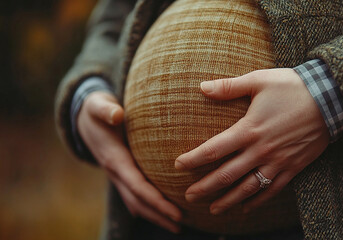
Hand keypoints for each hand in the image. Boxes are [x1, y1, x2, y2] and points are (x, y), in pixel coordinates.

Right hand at [77, 91, 181, 232]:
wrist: (82, 118)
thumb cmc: (96, 110)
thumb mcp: (98, 105)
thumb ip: (106, 109)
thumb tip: (117, 114)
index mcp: (115, 159)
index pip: (138, 186)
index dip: (157, 201)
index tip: (176, 213)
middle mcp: (115, 172)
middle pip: (138, 201)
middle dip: (159, 215)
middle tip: (182, 225)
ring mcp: (117, 176)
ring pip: (135, 202)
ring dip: (155, 215)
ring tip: (176, 225)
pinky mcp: (121, 174)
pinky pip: (134, 196)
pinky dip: (147, 207)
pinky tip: (160, 214)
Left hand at [175, 68, 328, 214]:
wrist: (331, 99)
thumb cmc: (292, 87)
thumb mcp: (258, 80)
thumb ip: (228, 87)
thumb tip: (201, 87)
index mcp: (248, 129)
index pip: (213, 150)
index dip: (193, 160)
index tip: (178, 166)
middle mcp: (260, 150)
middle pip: (226, 175)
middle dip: (205, 187)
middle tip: (189, 196)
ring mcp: (277, 162)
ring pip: (248, 188)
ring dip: (228, 200)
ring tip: (213, 209)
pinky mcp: (293, 167)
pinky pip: (272, 190)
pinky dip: (257, 201)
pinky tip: (246, 207)